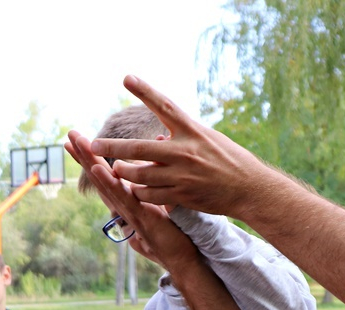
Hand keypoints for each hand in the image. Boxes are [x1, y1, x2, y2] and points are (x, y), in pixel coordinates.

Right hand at [66, 131, 199, 272]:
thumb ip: (152, 193)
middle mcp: (124, 205)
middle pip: (100, 177)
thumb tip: (147, 178)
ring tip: (76, 143)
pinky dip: (109, 183)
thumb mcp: (161, 207)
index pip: (106, 177)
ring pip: (106, 183)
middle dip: (84, 155)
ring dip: (90, 161)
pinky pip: (123, 198)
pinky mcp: (141, 217)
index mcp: (128, 201)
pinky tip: (97, 169)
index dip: (91, 159)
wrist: (183, 260)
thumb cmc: (173, 237)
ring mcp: (130, 211)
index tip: (78, 141)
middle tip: (69, 134)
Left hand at [85, 75, 286, 222]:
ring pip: (140, 174)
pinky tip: (135, 189)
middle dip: (112, 146)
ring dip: (124, 172)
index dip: (145, 91)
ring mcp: (183, 176)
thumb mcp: (209, 141)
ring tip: (116, 168)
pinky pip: (151, 195)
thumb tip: (158, 138)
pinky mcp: (183, 196)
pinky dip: (139, 191)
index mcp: (193, 132)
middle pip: (139, 148)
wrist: (251, 189)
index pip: (165, 106)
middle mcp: (186, 151)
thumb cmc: (231, 162)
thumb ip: (182, 138)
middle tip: (93, 143)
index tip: (126, 78)